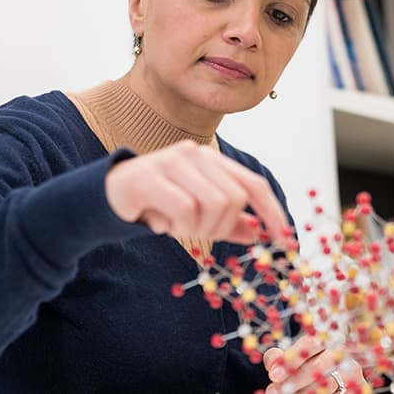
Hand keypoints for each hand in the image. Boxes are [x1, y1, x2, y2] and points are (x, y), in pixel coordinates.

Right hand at [105, 140, 289, 244]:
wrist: (108, 195)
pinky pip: (185, 210)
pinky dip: (177, 226)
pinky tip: (160, 223)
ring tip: (175, 225)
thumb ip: (229, 222)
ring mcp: (173, 162)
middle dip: (221, 228)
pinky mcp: (152, 176)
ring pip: (212, 206)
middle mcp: (196, 154)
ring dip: (196, 228)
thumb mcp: (198, 213)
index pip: (253, 184)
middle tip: (196, 233)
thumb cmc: (157, 203)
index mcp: (212, 159)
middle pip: (234, 199)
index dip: (272, 211)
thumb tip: (260, 233)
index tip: (284, 239)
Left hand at [263, 336, 365, 392]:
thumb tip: (272, 364)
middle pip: (316, 368)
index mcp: (324, 339)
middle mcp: (341, 352)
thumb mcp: (295, 356)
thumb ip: (281, 357)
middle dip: (292, 382)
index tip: (272, 375)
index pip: (308, 345)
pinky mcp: (358, 387)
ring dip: (302, 393)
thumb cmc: (310, 362)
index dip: (290, 360)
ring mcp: (352, 371)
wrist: (338, 372)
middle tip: (273, 391)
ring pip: (325, 385)